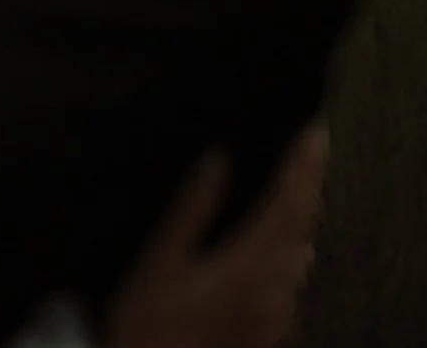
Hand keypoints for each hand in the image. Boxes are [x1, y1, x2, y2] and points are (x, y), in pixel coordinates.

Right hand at [104, 122, 326, 347]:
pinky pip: (292, 286)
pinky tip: (293, 254)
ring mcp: (271, 316)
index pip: (284, 205)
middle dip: (309, 184)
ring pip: (299, 258)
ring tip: (306, 187)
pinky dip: (295, 256)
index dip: (301, 167)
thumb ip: (192, 207)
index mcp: (244, 265)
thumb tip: (218, 158)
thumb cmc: (148, 317)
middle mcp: (269, 290)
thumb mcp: (160, 257)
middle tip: (315, 149)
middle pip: (300, 228)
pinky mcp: (266, 333)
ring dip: (305, 218)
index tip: (313, 133)